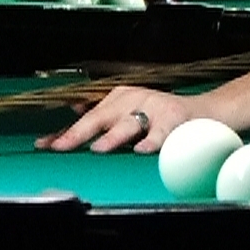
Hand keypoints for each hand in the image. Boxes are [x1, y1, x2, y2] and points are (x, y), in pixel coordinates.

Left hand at [37, 86, 197, 153]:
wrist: (206, 112)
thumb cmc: (163, 117)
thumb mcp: (130, 115)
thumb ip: (104, 121)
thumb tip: (69, 121)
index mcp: (118, 99)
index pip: (86, 118)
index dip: (64, 133)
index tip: (43, 146)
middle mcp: (133, 99)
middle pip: (100, 117)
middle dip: (78, 133)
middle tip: (60, 146)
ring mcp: (154, 107)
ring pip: (128, 124)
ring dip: (112, 137)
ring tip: (98, 149)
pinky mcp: (175, 119)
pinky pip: (160, 133)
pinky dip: (151, 142)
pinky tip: (141, 151)